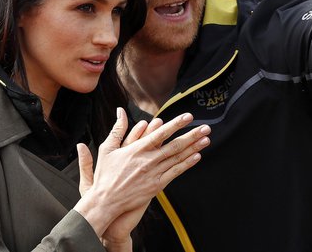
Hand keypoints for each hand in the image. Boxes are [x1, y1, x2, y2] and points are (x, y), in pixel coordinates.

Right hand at [74, 108, 210, 247]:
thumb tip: (120, 110)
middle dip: (192, 135)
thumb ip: (117, 129)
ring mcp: (153, 173)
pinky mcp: (156, 186)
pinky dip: (186, 165)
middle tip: (206, 127)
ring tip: (206, 139)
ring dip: (193, 148)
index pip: (160, 133)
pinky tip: (197, 157)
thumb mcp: (107, 149)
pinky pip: (174, 173)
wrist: (105, 202)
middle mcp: (147, 160)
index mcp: (136, 149)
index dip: (176, 124)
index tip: (188, 116)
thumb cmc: (106, 175)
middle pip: (174, 145)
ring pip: (177, 158)